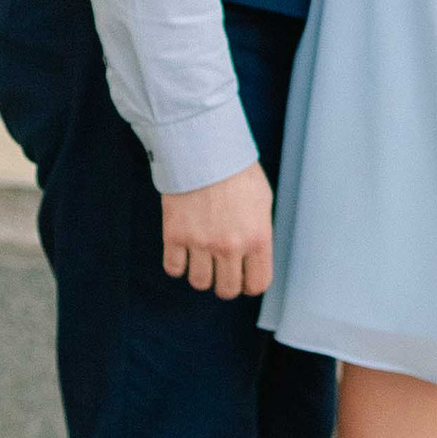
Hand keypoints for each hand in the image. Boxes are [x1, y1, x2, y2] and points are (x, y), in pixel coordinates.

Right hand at [162, 160, 273, 297]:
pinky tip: (183, 251)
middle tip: (221, 268)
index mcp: (257, 238)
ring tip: (201, 257)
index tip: (244, 277)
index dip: (250, 283)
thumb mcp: (262, 200)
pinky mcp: (175, 236)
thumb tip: (255, 255)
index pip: (257, 283)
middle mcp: (230, 246)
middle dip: (225, 282)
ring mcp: (201, 243)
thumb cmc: (236, 170)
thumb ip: (259, 232)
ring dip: (201, 273)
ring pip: (199, 282)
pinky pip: (174, 268)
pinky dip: (178, 264)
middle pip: (227, 290)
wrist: (204, 148)